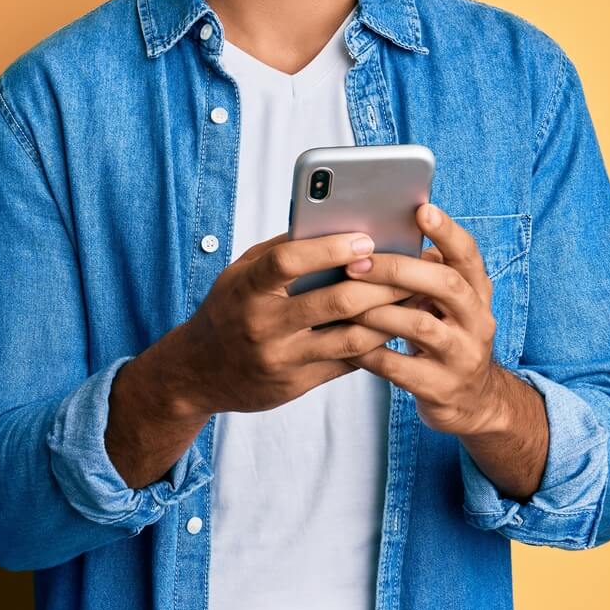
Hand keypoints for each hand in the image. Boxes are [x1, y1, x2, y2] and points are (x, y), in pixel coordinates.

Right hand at [138, 229, 415, 418]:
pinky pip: (347, 363)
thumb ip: (280, 252)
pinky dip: (374, 343)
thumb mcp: (240, 275)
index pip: (287, 262)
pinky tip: (393, 326)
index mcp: (245, 289)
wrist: (195, 374)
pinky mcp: (295, 385)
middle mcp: (261, 325)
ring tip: (413, 297)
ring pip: (350, 337)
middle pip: (334, 301)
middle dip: (380, 283)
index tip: (365, 239)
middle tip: (410, 268)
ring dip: (388, 315)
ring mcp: (280, 359)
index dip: (330, 248)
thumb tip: (334, 225)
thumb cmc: (228, 309)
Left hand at [346, 203, 517, 435]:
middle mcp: (478, 320)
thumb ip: (423, 275)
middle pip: (446, 285)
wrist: (472, 401)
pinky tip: (345, 342)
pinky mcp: (441, 388)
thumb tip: (373, 237)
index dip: (447, 232)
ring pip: (421, 326)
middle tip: (357, 263)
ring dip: (378, 311)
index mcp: (477, 292)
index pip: (468, 255)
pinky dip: (369, 352)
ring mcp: (462, 356)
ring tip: (344, 301)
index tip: (422, 209)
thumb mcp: (445, 304)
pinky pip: (399, 367)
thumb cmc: (444, 336)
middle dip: (399, 270)